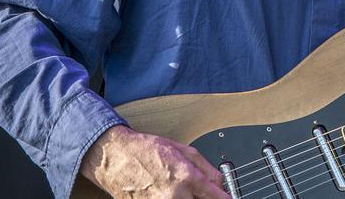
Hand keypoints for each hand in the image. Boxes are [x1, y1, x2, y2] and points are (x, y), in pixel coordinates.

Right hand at [80, 125, 228, 198]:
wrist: (115, 157)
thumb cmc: (145, 150)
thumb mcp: (183, 150)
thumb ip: (206, 167)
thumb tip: (219, 182)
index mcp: (186, 178)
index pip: (217, 197)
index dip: (226, 198)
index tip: (228, 198)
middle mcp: (174, 196)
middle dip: (204, 198)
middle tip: (200, 191)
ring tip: (183, 190)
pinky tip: (170, 193)